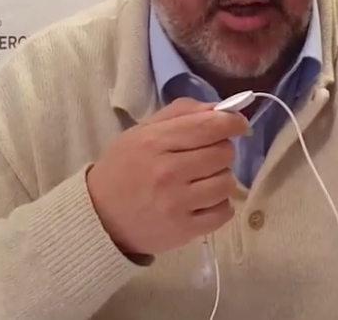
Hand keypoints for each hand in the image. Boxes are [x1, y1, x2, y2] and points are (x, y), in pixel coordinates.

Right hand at [87, 97, 248, 255]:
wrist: (99, 216)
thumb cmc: (123, 168)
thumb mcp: (142, 131)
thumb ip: (181, 113)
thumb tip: (222, 109)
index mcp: (155, 142)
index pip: (209, 126)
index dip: (233, 122)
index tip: (238, 125)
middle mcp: (168, 172)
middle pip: (224, 153)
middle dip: (222, 151)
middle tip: (207, 156)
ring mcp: (177, 203)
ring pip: (227, 182)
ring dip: (221, 178)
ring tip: (203, 180)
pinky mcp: (184, 230)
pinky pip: (224, 212)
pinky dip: (220, 205)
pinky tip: (204, 201)